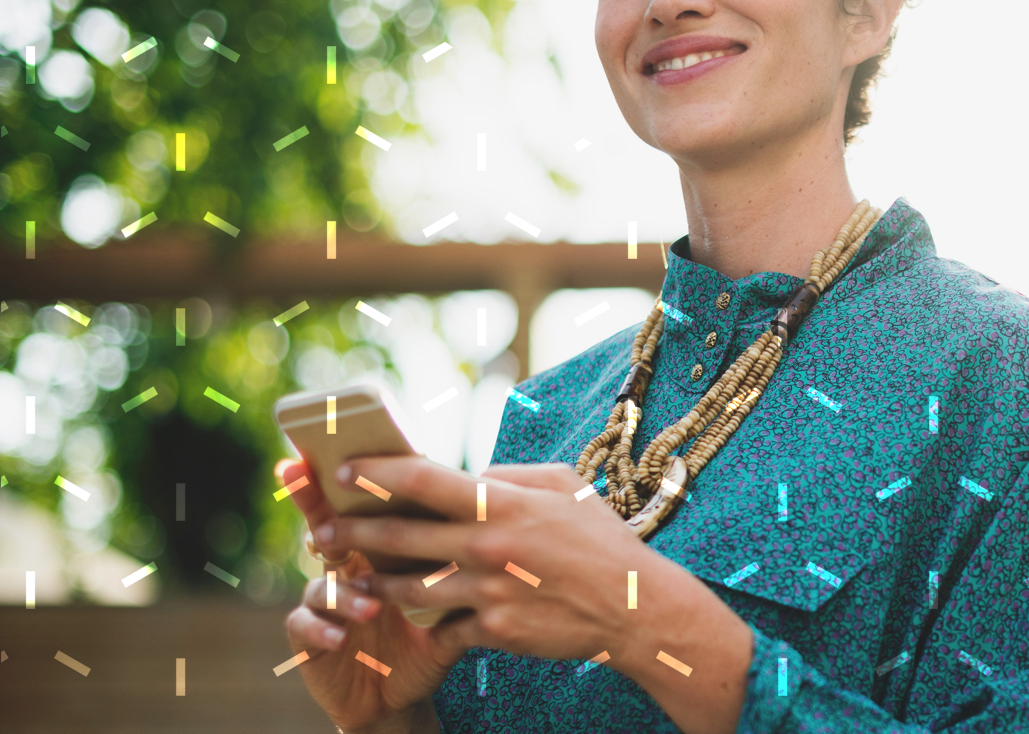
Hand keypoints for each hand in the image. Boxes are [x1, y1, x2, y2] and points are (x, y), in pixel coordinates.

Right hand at [277, 458, 460, 732]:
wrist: (403, 692)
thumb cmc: (431, 634)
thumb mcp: (455, 594)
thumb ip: (468, 553)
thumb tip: (501, 504)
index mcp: (381, 547)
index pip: (367, 503)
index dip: (354, 476)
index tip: (348, 449)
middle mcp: (346, 565)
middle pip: (324, 523)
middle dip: (312, 502)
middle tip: (311, 485)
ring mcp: (324, 600)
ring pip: (320, 581)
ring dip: (342, 592)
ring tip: (371, 606)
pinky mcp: (310, 637)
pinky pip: (303, 625)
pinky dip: (320, 627)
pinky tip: (339, 637)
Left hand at [324, 459, 649, 662]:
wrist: (633, 606)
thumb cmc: (599, 538)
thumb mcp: (563, 485)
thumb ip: (510, 476)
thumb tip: (470, 476)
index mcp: (501, 503)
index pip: (422, 480)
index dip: (375, 473)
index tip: (344, 471)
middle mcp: (486, 546)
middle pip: (398, 536)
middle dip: (350, 532)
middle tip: (321, 530)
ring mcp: (487, 591)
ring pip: (409, 588)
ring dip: (374, 582)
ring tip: (351, 577)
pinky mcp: (493, 630)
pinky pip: (445, 625)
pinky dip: (429, 621)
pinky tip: (411, 617)